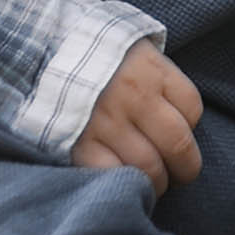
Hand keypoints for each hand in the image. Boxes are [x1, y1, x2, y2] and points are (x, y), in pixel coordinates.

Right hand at [72, 46, 204, 190]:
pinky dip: (124, 184)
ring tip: (154, 183)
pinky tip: (125, 183)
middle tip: (180, 174)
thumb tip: (181, 116)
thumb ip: (158, 78)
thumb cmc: (96, 55)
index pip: (192, 108)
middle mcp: (134, 95)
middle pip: (178, 144)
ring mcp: (107, 121)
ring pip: (148, 167)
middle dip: (185, 168)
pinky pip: (112, 174)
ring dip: (157, 182)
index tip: (180, 135)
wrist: (43, 51)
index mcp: (151, 69)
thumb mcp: (135, 51)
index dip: (190, 128)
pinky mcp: (80, 143)